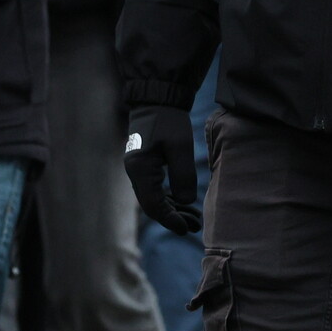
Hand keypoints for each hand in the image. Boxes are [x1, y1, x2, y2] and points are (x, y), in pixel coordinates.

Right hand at [124, 104, 200, 234]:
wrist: (156, 101)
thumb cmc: (168, 122)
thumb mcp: (181, 148)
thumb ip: (183, 176)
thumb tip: (187, 202)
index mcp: (140, 169)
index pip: (153, 204)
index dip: (171, 219)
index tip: (188, 229)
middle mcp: (135, 172)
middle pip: (152, 205)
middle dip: (173, 218)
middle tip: (196, 227)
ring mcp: (138, 169)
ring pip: (153, 198)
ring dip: (172, 210)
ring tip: (194, 218)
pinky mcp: (144, 165)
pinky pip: (154, 189)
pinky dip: (169, 199)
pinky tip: (184, 203)